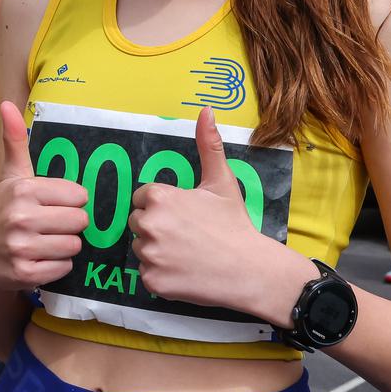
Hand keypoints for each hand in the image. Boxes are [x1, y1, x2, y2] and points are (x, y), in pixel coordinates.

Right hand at [0, 101, 87, 290]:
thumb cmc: (3, 211)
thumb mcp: (10, 177)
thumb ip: (15, 141)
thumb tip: (8, 104)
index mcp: (22, 190)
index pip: (78, 195)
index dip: (70, 202)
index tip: (53, 205)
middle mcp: (21, 218)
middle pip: (80, 221)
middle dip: (69, 224)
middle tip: (50, 225)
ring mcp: (22, 248)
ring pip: (74, 245)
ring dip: (65, 245)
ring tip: (46, 242)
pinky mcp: (26, 274)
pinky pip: (64, 267)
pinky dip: (57, 265)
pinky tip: (40, 259)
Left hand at [129, 107, 308, 315]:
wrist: (253, 271)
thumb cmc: (235, 225)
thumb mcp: (221, 182)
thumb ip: (208, 145)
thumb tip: (206, 110)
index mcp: (159, 197)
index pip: (142, 200)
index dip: (163, 208)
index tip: (185, 217)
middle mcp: (148, 223)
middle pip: (138, 224)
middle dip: (157, 229)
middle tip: (189, 237)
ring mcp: (149, 254)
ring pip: (141, 249)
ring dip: (158, 252)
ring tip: (189, 254)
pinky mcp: (152, 281)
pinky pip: (146, 274)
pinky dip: (162, 276)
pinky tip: (186, 272)